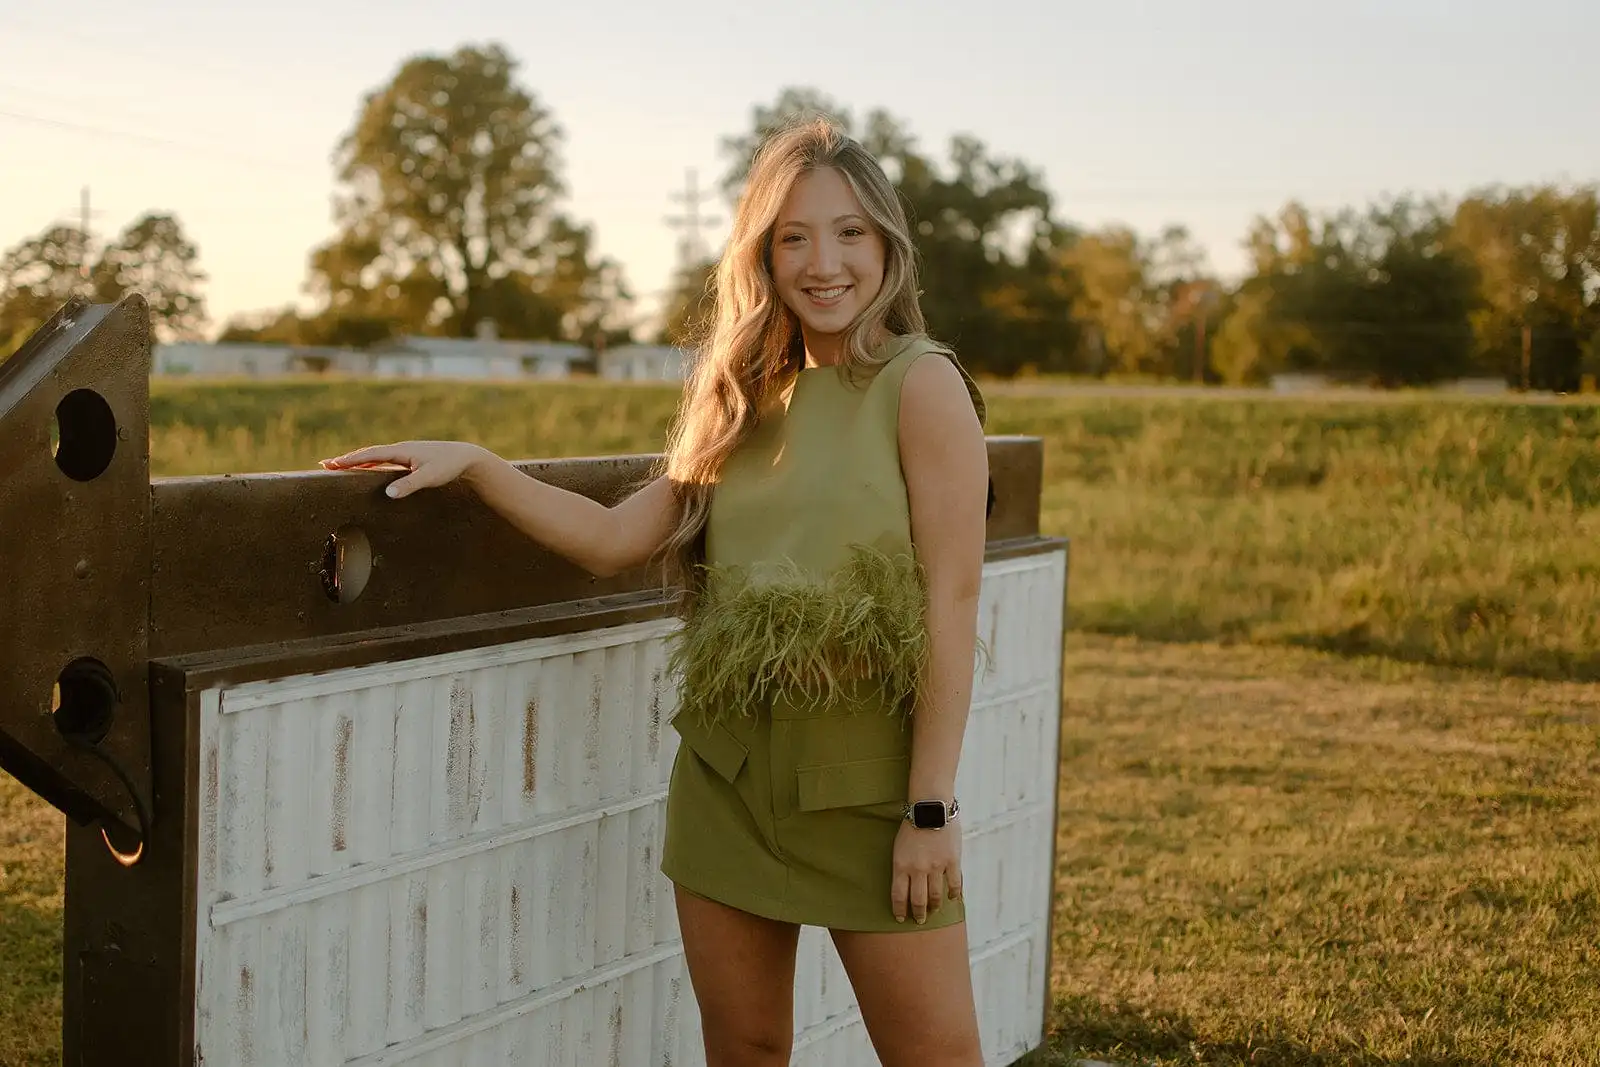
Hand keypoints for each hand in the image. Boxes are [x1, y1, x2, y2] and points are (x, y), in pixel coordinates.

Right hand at [319, 440, 492, 499]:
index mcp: (401, 451)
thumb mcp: (429, 477)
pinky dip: (370, 464)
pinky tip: (364, 469)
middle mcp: (399, 450)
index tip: (332, 464)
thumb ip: (409, 485)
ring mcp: (403, 454)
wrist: (465, 456)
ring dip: (356, 461)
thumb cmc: (448, 466)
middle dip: (347, 460)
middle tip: (325, 464)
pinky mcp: (409, 459)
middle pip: (367, 454)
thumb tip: (388, 494)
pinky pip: (383, 461)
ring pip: (374, 457)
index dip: (350, 460)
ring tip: (338, 466)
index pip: (370, 456)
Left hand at [891, 817, 962, 924]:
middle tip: (919, 920)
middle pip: (917, 900)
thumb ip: (903, 866)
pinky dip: (953, 893)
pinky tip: (952, 898)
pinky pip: (953, 884)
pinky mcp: (952, 861)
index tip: (901, 919)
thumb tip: (906, 884)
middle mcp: (917, 869)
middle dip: (918, 913)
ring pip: (935, 896)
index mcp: (901, 866)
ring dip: (934, 906)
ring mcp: (936, 866)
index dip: (899, 910)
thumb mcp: (899, 846)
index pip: (898, 896)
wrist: (931, 807)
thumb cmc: (912, 824)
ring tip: (933, 910)